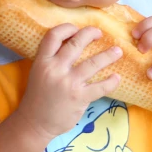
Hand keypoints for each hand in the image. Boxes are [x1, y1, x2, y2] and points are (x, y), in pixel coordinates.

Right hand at [16, 24, 121, 139]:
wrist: (34, 123)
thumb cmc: (39, 97)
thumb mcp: (38, 73)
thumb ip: (52, 60)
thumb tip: (73, 45)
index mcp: (42, 61)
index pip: (54, 36)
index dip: (67, 28)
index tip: (77, 28)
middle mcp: (55, 69)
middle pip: (76, 44)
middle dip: (91, 34)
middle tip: (100, 33)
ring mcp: (68, 83)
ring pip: (93, 63)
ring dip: (108, 55)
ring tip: (117, 51)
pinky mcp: (78, 97)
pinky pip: (100, 87)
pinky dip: (111, 81)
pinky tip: (117, 78)